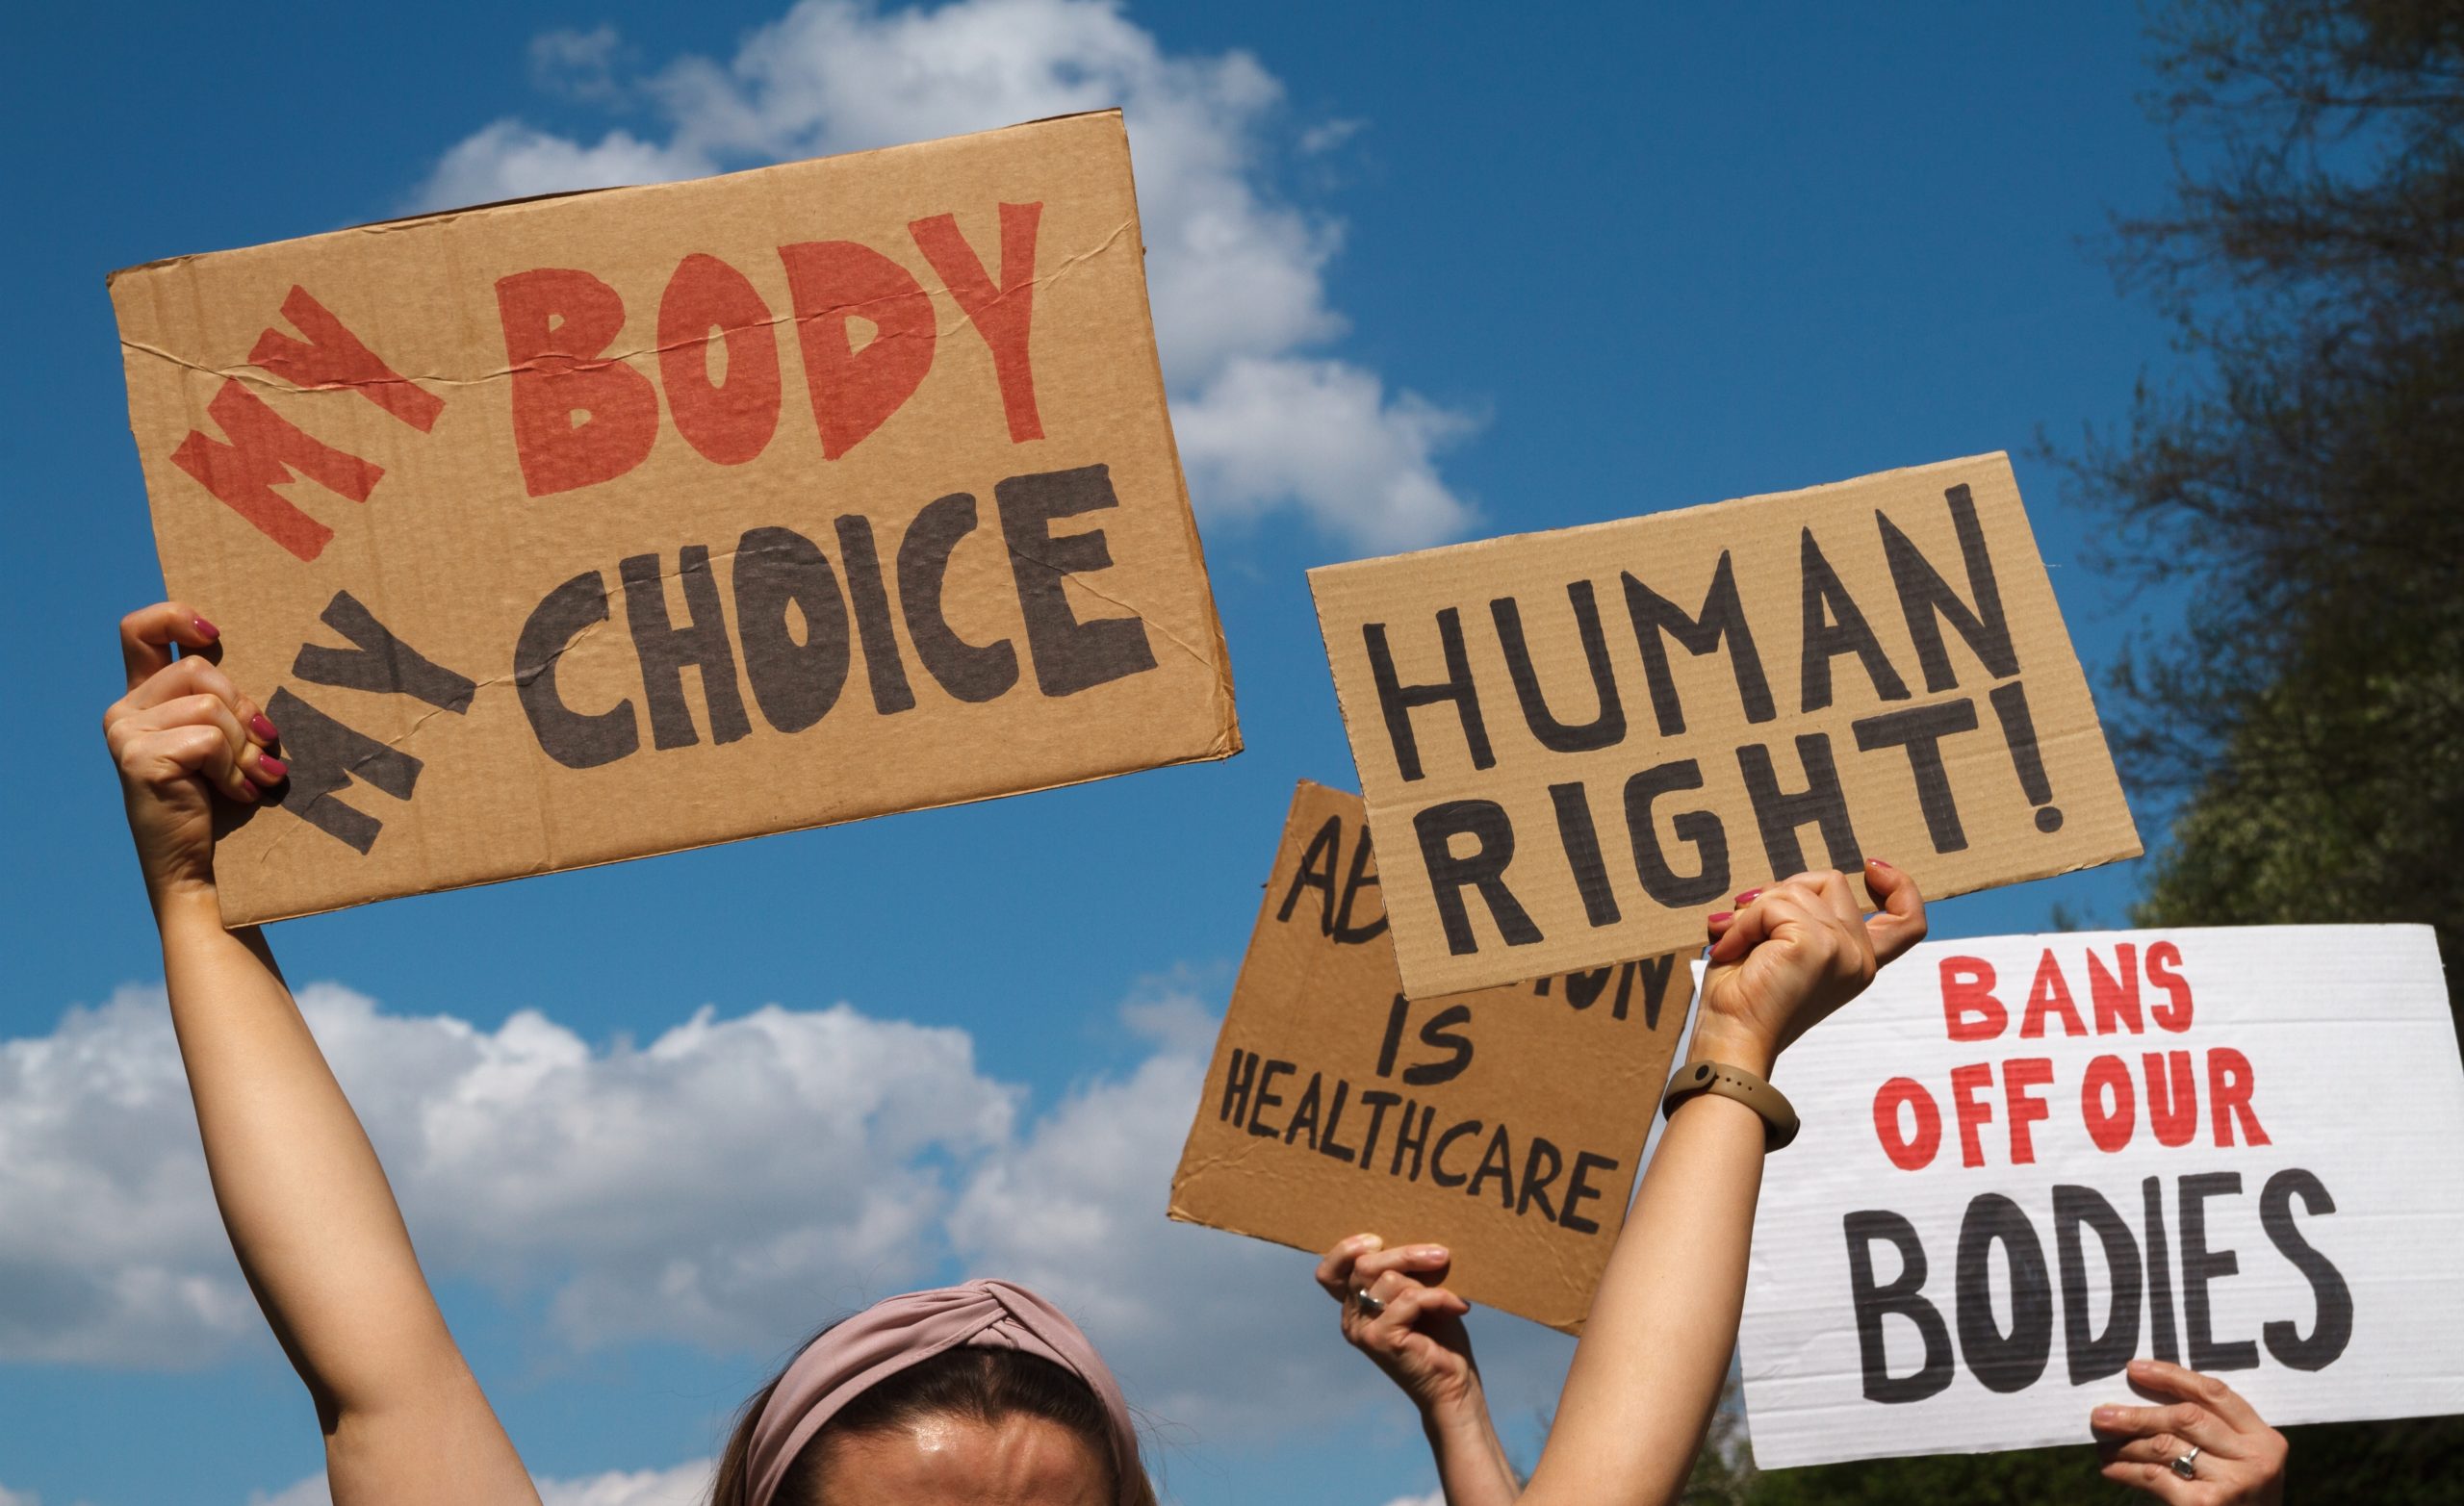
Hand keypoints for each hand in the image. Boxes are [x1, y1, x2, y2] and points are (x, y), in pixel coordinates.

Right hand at [103, 603, 285, 906]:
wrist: (203, 867)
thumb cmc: (223, 803)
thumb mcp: (226, 742)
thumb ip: (226, 704)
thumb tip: (267, 669)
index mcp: (144, 699)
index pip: (140, 630)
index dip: (175, 616)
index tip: (215, 633)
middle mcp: (125, 711)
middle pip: (198, 669)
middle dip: (243, 708)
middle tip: (263, 748)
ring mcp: (125, 734)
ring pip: (210, 707)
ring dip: (244, 746)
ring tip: (252, 778)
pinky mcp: (138, 758)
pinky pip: (208, 740)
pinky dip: (235, 768)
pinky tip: (239, 793)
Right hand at [1316, 1234, 1481, 1420]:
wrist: (1454, 1388)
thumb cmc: (1440, 1339)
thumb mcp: (1418, 1296)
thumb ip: (1402, 1274)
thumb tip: (1410, 1242)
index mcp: (1355, 1307)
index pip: (1329, 1273)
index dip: (1345, 1249)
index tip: (1377, 1240)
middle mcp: (1352, 1319)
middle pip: (1364, 1265)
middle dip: (1405, 1254)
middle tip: (1441, 1256)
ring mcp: (1362, 1331)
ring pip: (1388, 1279)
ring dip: (1427, 1281)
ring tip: (1451, 1297)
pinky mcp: (1381, 1340)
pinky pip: (1409, 1299)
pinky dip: (1438, 1298)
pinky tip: (1458, 1307)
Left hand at [1695, 861, 1926, 1076]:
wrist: (1730, 1041)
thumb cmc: (1743, 998)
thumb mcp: (1781, 947)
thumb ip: (1797, 916)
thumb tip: (1779, 884)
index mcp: (1857, 963)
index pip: (1908, 921)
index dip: (1900, 886)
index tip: (1872, 866)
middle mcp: (1859, 958)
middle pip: (1831, 882)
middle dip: (1782, 891)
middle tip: (1745, 923)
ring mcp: (1842, 951)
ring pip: (1796, 889)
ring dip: (1753, 911)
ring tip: (1734, 944)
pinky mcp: (1816, 946)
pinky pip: (1771, 905)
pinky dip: (1742, 922)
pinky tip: (1730, 949)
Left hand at [2094, 1359, 2285, 1503]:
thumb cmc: (2243, 1502)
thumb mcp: (2243, 1464)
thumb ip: (2214, 1433)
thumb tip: (2146, 1398)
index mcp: (2264, 1439)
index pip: (2213, 1393)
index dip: (2171, 1376)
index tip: (2134, 1369)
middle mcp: (2253, 1458)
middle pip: (2184, 1418)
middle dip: (2138, 1415)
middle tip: (2101, 1415)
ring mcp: (2231, 1482)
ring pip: (2164, 1446)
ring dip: (2126, 1444)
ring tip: (2103, 1445)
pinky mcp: (2206, 1504)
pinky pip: (2155, 1476)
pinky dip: (2127, 1470)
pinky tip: (2111, 1468)